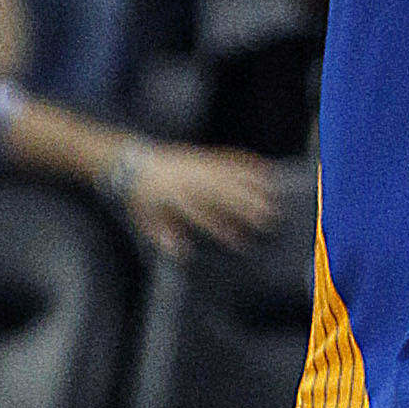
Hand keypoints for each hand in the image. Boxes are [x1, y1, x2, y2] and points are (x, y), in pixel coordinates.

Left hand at [124, 142, 275, 256]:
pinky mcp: (205, 155)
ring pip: (232, 174)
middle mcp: (191, 179)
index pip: (204, 216)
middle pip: (224, 193)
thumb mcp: (145, 221)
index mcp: (175, 198)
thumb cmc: (140, 198)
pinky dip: (249, 162)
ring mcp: (200, 165)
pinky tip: (264, 168)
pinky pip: (231, 157)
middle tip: (269, 219)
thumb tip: (182, 253)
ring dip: (255, 185)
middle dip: (248, 206)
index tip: (242, 243)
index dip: (224, 230)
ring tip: (274, 197)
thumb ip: (163, 237)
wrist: (134, 163)